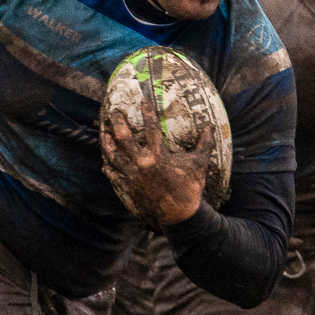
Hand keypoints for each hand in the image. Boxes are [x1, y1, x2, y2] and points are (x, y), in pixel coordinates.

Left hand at [100, 85, 209, 227]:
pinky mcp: (129, 188)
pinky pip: (114, 176)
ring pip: (114, 156)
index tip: (142, 99)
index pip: (151, 128)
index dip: (147, 112)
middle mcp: (142, 164)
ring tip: (104, 133)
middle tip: (114, 112)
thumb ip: (204, 143)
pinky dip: (109, 169)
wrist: (180, 215)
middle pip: (124, 138)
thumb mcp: (199, 164)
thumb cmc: (190, 188)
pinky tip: (105, 164)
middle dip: (117, 123)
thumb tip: (210, 126)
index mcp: (158, 156)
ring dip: (107, 143)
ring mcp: (133, 176)